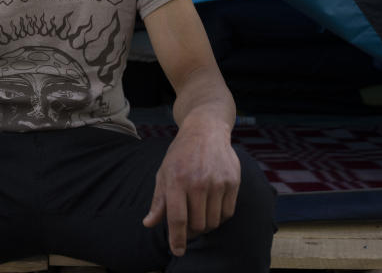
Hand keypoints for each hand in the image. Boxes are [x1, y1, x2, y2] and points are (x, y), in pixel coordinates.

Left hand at [142, 120, 239, 255]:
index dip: (177, 239)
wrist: (206, 131)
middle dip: (191, 232)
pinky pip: (227, 213)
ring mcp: (217, 182)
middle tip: (188, 227)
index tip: (177, 250)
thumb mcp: (164, 173)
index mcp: (177, 180)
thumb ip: (158, 200)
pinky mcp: (233, 182)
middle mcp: (198, 182)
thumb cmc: (181, 154)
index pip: (177, 218)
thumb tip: (149, 223)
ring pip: (213, 221)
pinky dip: (219, 217)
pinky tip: (212, 208)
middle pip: (197, 224)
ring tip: (199, 216)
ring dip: (205, 225)